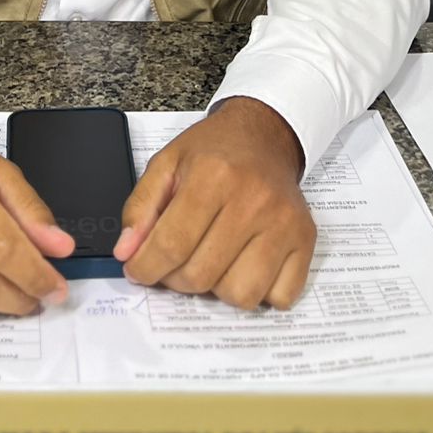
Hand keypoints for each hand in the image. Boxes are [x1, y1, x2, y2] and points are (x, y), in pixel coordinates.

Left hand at [114, 98, 314, 309]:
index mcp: (213, 175)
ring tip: (211, 261)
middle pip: (201, 275)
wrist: (264, 135)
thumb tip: (126, 253)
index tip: (138, 271)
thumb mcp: (166, 163)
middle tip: (173, 264)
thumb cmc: (213, 152)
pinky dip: (259, 292)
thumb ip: (140, 207)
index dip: (146, 267)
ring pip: (241, 295)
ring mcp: (284, 223)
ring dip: (217, 289)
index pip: (171, 244)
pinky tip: (245, 264)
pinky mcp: (306, 240)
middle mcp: (253, 200)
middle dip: (176, 280)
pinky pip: (279, 297)